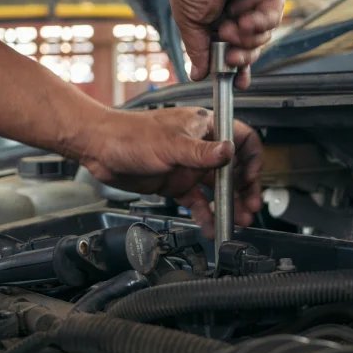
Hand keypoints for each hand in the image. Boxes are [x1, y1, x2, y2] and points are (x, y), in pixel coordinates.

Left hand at [82, 107, 262, 237]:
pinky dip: (205, 214)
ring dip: (228, 204)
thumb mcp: (170, 144)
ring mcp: (188, 165)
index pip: (241, 138)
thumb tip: (229, 152)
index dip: (251, 158)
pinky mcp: (175, 182)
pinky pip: (197, 201)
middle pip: (233, 168)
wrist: (100, 148)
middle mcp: (200, 146)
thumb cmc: (130, 134)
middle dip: (244, 188)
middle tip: (250, 207)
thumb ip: (201, 152)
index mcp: (204, 127)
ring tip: (236, 220)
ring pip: (217, 188)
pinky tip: (209, 226)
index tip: (250, 178)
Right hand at [168, 0, 287, 88]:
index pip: (226, 52)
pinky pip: (272, 18)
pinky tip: (245, 14)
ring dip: (247, 38)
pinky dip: (260, 21)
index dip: (232, 71)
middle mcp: (235, 14)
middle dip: (241, 59)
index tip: (235, 85)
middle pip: (248, 51)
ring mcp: (254, 3)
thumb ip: (196, 49)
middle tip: (231, 57)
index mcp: (212, 21)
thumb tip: (197, 75)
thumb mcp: (188, 19)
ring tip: (232, 24)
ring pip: (262, 38)